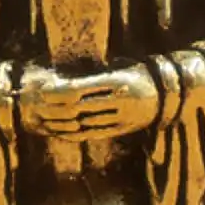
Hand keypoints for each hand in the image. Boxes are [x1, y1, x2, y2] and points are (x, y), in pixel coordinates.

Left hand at [19, 63, 159, 141]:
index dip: (60, 92)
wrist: (165, 94)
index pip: (82, 89)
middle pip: (81, 108)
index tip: (44, 92)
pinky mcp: (123, 129)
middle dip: (57, 109)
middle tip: (40, 108)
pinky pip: (95, 134)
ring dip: (64, 124)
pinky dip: (77, 134)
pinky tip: (64, 132)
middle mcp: (120, 100)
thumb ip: (94, 77)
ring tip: (47, 121)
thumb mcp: (117, 70)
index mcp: (117, 81)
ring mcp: (123, 117)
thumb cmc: (135, 75)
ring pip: (86, 123)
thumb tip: (63, 85)